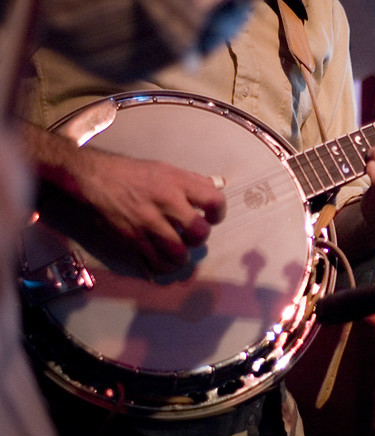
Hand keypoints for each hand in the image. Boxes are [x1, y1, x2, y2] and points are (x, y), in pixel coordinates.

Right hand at [72, 147, 225, 272]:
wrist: (96, 178)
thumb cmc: (134, 173)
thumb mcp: (166, 169)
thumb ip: (193, 181)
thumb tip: (218, 186)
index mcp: (178, 183)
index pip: (214, 201)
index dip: (218, 213)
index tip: (211, 217)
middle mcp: (166, 202)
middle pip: (199, 232)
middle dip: (199, 238)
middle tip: (192, 236)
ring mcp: (148, 223)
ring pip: (179, 253)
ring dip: (182, 257)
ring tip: (179, 252)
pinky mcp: (133, 239)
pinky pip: (156, 262)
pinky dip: (163, 267)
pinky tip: (164, 262)